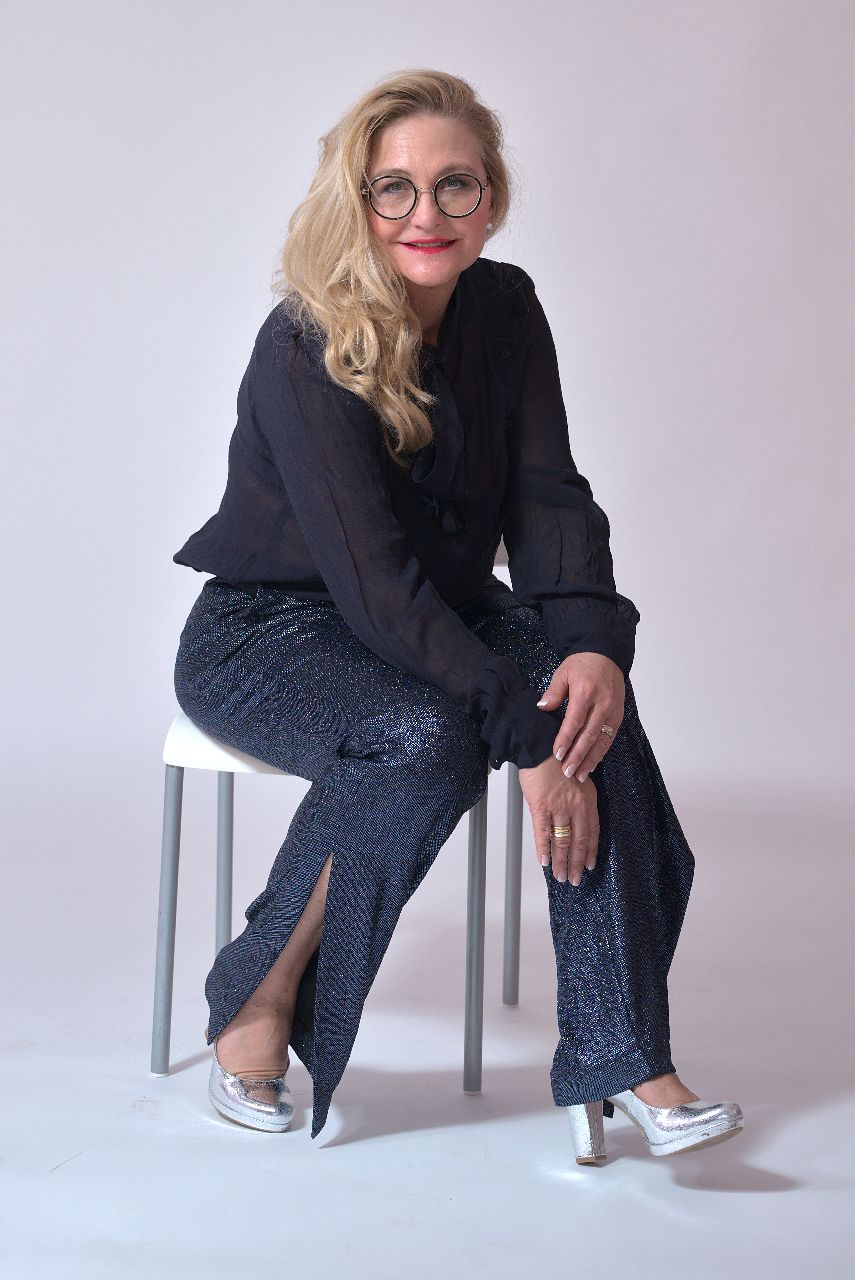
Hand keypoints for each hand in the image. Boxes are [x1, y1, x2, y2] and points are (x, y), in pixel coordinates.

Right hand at [518, 756, 598, 884]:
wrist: (540, 746)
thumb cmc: (557, 759)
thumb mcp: (577, 778)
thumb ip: (578, 799)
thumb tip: (574, 817)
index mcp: (587, 799)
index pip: (593, 831)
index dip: (591, 851)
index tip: (589, 865)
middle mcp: (576, 806)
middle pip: (579, 841)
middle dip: (576, 863)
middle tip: (574, 879)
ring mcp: (559, 807)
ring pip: (562, 841)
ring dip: (561, 862)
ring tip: (560, 877)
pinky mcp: (540, 806)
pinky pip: (543, 833)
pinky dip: (544, 849)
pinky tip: (545, 861)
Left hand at [536, 652, 624, 782]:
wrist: (606, 654)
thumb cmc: (583, 664)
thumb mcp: (563, 672)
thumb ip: (553, 692)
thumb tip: (542, 707)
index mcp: (586, 693)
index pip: (575, 721)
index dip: (566, 739)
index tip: (557, 754)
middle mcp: (602, 704)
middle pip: (589, 735)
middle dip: (578, 756)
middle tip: (567, 772)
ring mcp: (613, 711)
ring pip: (602, 741)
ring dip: (591, 760)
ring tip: (579, 775)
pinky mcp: (618, 716)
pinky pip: (609, 738)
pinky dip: (601, 753)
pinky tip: (592, 764)